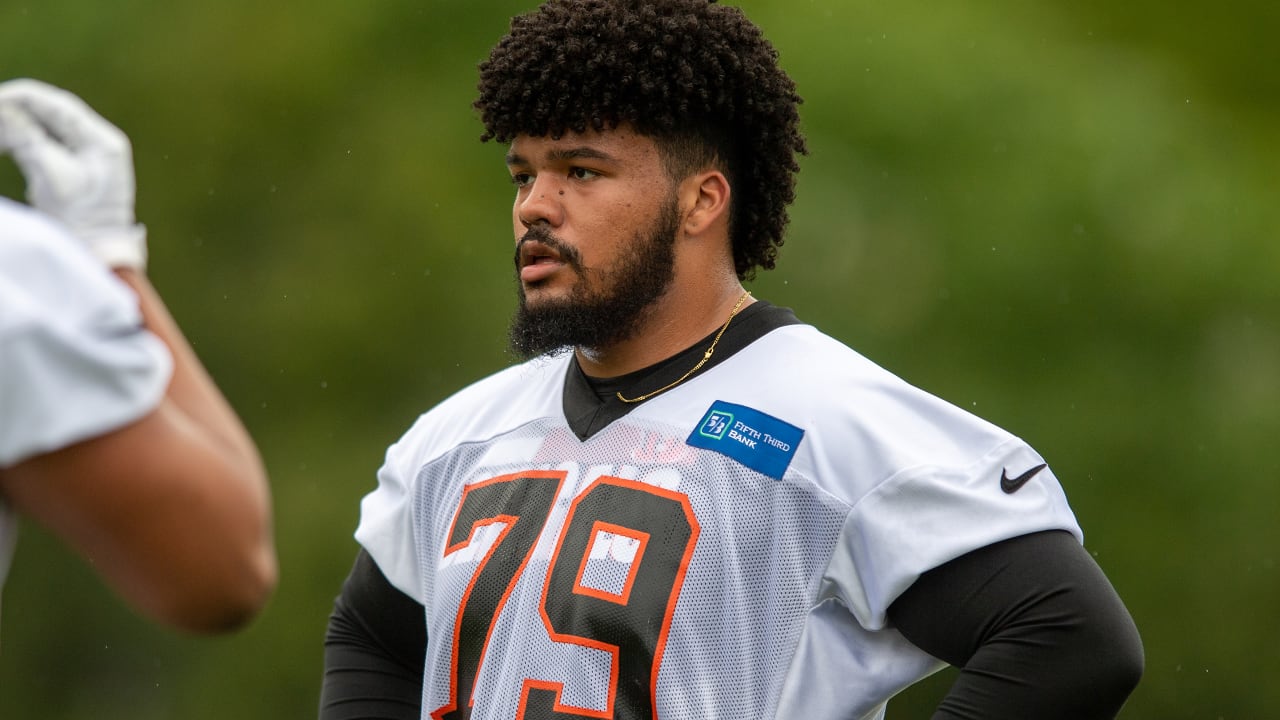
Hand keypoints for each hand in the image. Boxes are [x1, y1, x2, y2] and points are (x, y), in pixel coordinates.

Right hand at [0, 78, 146, 268]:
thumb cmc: (80, 219)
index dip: (21, 97)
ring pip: (45, 129)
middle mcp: (99, 144)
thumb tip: (2, 107)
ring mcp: (88, 158)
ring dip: (16, 125)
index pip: (59, 105)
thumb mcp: (52, 176)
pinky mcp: (75, 172)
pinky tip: (2, 143)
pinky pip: (45, 146)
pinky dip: (21, 142)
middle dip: (16, 110)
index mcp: (103, 142)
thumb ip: (27, 138)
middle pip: (51, 114)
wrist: (98, 257)